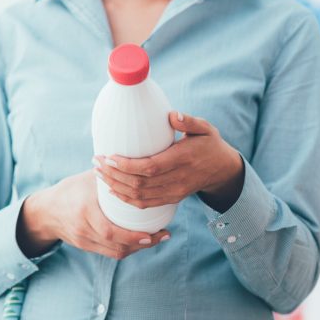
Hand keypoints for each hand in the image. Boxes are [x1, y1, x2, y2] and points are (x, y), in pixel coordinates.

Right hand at [16, 170, 169, 259]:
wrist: (45, 211)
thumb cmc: (70, 190)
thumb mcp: (88, 179)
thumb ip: (111, 174)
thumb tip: (137, 161)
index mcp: (85, 211)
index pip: (110, 231)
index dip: (133, 237)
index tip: (153, 233)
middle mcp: (84, 229)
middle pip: (118, 246)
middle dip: (143, 244)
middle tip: (163, 236)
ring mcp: (84, 241)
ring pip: (116, 252)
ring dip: (138, 248)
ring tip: (156, 238)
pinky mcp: (86, 247)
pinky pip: (110, 252)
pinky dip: (127, 248)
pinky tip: (140, 241)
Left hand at [94, 112, 244, 213]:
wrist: (222, 170)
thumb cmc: (210, 144)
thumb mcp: (206, 128)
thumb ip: (189, 121)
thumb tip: (172, 115)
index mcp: (183, 160)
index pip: (150, 168)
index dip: (127, 166)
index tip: (109, 157)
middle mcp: (178, 179)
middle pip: (140, 184)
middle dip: (114, 175)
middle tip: (97, 161)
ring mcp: (174, 192)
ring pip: (139, 196)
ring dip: (116, 186)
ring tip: (99, 173)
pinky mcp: (171, 199)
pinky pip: (145, 204)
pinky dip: (126, 199)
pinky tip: (112, 189)